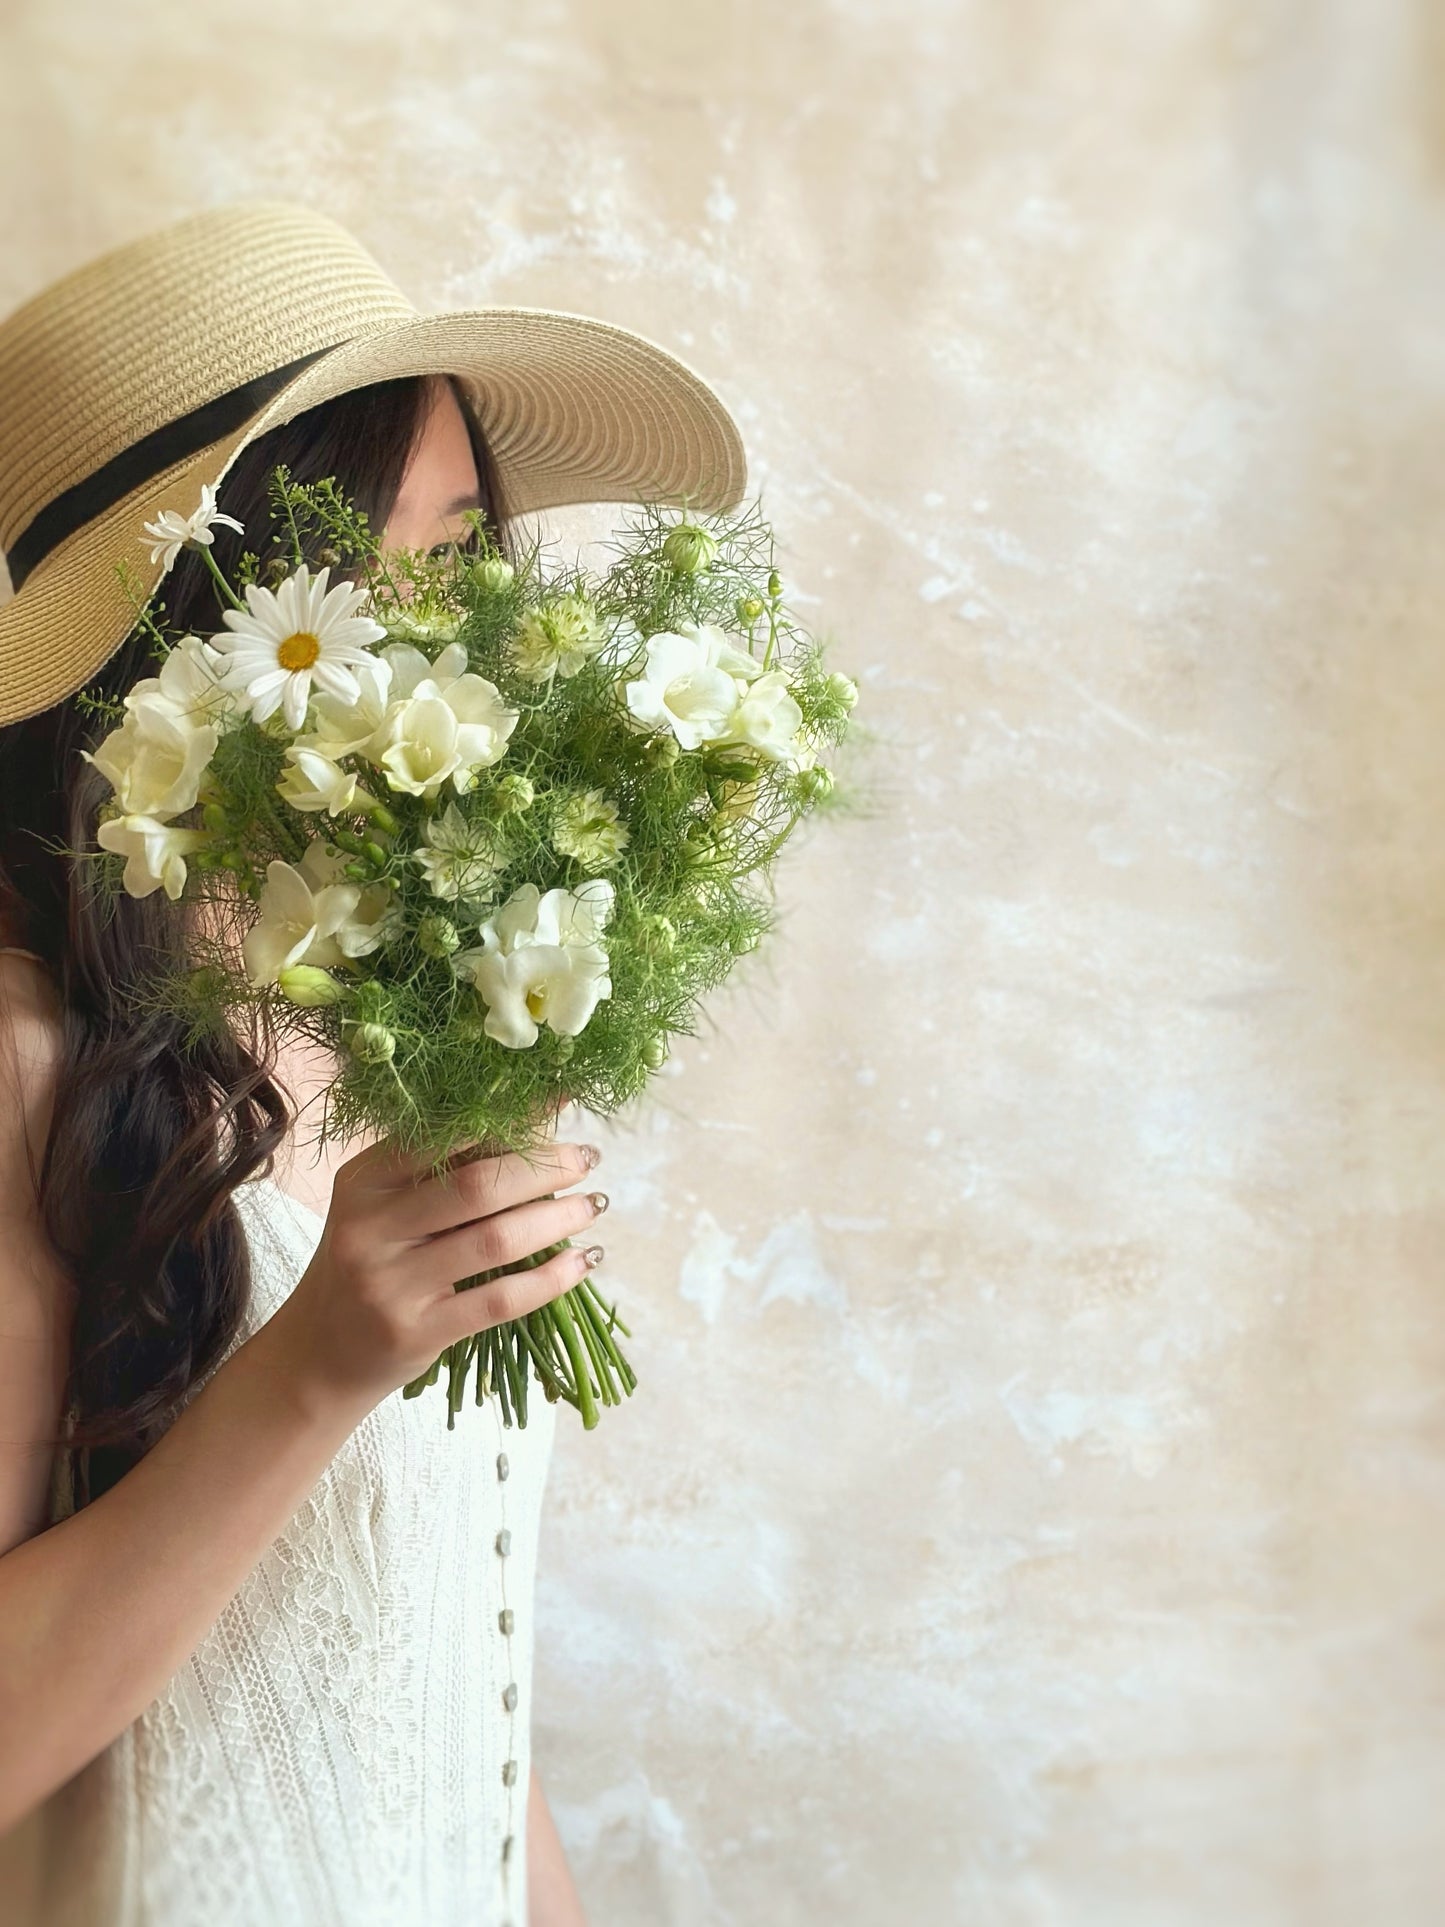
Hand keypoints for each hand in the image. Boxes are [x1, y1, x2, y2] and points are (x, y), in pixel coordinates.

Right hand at [264, 1134, 607, 1417]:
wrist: (319, 1355)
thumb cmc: (369, 1265)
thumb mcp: (383, 1209)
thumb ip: (439, 1172)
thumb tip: (532, 1125)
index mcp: (364, 1181)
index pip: (445, 1134)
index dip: (511, 1115)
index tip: (562, 1100)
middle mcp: (370, 1228)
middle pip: (477, 1185)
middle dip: (545, 1167)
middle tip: (587, 1158)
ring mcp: (391, 1284)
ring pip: (496, 1239)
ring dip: (559, 1218)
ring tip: (593, 1205)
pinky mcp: (417, 1332)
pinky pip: (500, 1300)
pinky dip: (551, 1278)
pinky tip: (583, 1262)